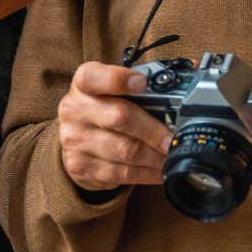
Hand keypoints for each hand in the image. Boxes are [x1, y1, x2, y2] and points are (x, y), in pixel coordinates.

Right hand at [55, 62, 172, 189]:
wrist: (72, 138)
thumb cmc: (103, 107)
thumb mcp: (110, 90)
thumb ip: (136, 89)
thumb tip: (179, 97)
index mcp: (84, 84)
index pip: (94, 77)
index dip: (118, 79)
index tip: (142, 82)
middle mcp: (75, 110)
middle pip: (119, 117)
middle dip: (153, 131)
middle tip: (173, 139)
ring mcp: (75, 140)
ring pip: (124, 151)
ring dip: (154, 157)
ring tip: (172, 157)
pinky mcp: (80, 166)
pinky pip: (120, 173)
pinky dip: (146, 174)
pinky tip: (159, 171)